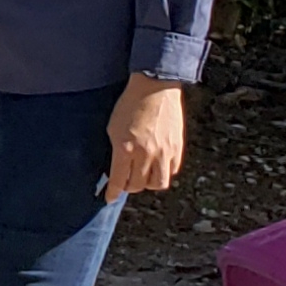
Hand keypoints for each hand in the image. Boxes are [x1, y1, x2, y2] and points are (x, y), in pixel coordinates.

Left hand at [106, 76, 188, 200]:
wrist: (155, 88)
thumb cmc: (129, 105)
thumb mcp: (113, 128)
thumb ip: (116, 151)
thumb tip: (115, 169)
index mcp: (125, 149)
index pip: (119, 181)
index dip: (113, 193)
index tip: (108, 198)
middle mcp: (145, 154)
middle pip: (138, 185)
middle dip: (128, 186)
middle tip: (125, 181)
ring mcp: (164, 152)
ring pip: (158, 184)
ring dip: (147, 183)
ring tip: (142, 176)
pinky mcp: (177, 148)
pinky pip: (171, 171)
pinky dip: (162, 172)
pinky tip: (156, 166)